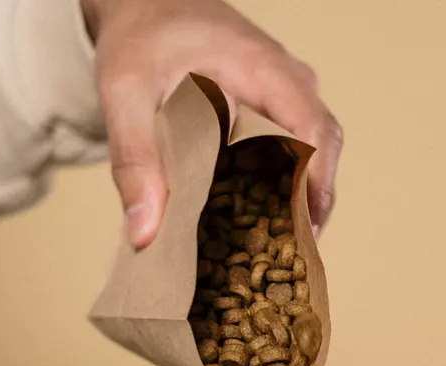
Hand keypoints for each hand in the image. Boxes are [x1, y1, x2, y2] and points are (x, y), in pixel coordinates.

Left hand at [81, 0, 342, 248]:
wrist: (142, 3)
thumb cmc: (140, 37)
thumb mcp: (125, 92)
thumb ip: (134, 158)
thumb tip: (145, 231)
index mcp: (265, 70)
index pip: (315, 130)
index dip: (317, 187)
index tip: (300, 235)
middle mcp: (285, 82)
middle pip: (320, 149)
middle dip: (307, 205)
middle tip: (280, 259)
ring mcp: (280, 93)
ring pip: (308, 152)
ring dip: (294, 198)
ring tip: (267, 248)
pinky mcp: (265, 106)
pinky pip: (285, 146)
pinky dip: (275, 183)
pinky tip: (250, 216)